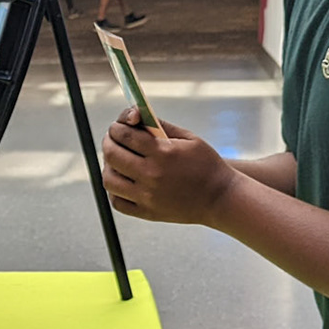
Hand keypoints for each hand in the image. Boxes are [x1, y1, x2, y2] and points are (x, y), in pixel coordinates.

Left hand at [101, 107, 236, 224]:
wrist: (220, 198)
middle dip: (108, 142)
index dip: (116, 127)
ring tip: (116, 161)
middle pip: (112, 155)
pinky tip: (122, 181)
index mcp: (163, 153)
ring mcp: (147, 197)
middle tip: (111, 140)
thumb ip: (159, 126)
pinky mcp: (147, 213)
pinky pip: (117, 202)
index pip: (125, 135)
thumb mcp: (188, 138)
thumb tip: (133, 115)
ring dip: (108, 166)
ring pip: (109, 179)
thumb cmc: (206, 164)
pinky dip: (114, 190)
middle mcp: (151, 175)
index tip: (117, 127)